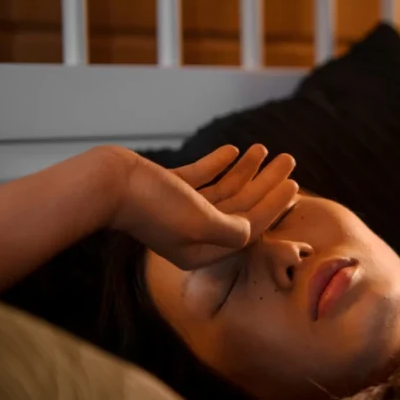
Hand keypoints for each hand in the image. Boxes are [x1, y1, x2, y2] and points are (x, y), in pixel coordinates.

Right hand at [106, 144, 297, 269]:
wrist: (106, 184)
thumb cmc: (154, 206)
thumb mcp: (201, 223)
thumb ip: (233, 231)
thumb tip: (251, 229)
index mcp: (201, 251)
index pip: (248, 228)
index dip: (274, 206)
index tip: (293, 184)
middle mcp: (191, 235)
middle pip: (239, 207)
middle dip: (265, 183)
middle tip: (288, 158)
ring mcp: (177, 211)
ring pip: (222, 190)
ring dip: (245, 170)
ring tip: (263, 149)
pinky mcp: (165, 190)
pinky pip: (200, 178)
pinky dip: (218, 164)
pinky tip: (234, 151)